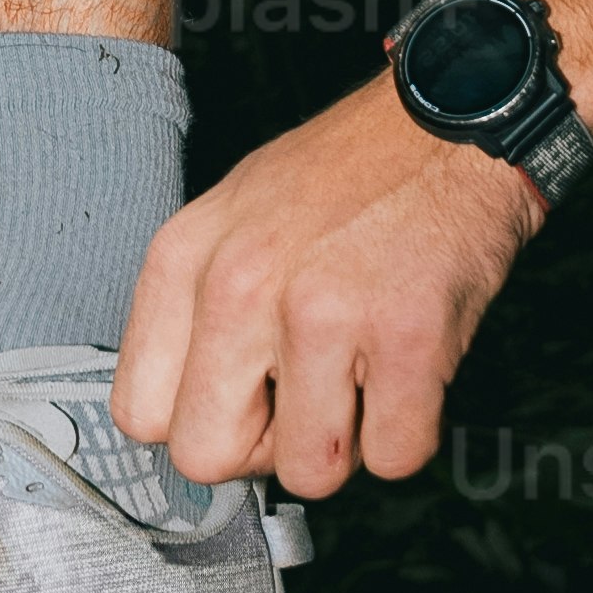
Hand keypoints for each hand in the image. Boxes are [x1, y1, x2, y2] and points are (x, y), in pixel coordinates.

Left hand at [109, 72, 536, 497]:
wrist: (452, 120)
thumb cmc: (348, 175)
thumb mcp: (232, 217)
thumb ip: (195, 310)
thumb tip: (188, 413)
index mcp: (185, 257)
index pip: (140, 412)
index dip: (199, 422)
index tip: (239, 402)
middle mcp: (239, 284)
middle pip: (205, 457)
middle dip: (262, 449)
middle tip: (304, 399)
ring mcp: (322, 312)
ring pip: (306, 473)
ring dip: (343, 444)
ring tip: (362, 376)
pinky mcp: (406, 337)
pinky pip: (392, 457)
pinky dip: (408, 432)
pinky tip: (407, 371)